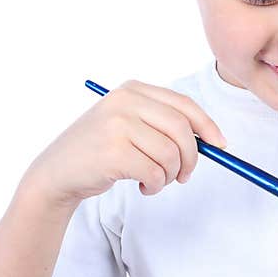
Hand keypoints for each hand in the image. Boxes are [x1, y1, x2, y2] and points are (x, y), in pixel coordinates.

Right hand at [22, 80, 226, 210]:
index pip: (184, 105)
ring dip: (169, 176)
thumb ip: (164, 125)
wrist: (56, 173)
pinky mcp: (113, 152)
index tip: (220, 145)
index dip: (207, 126)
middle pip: (182, 129)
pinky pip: (155, 172)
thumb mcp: (130, 125)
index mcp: (133, 90)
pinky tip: (142, 187)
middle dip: (192, 158)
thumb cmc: (101, 152)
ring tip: (155, 181)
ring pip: (170, 154)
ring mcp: (117, 125)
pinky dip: (156, 185)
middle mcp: (125, 102)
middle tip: (184, 176)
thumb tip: (213, 141)